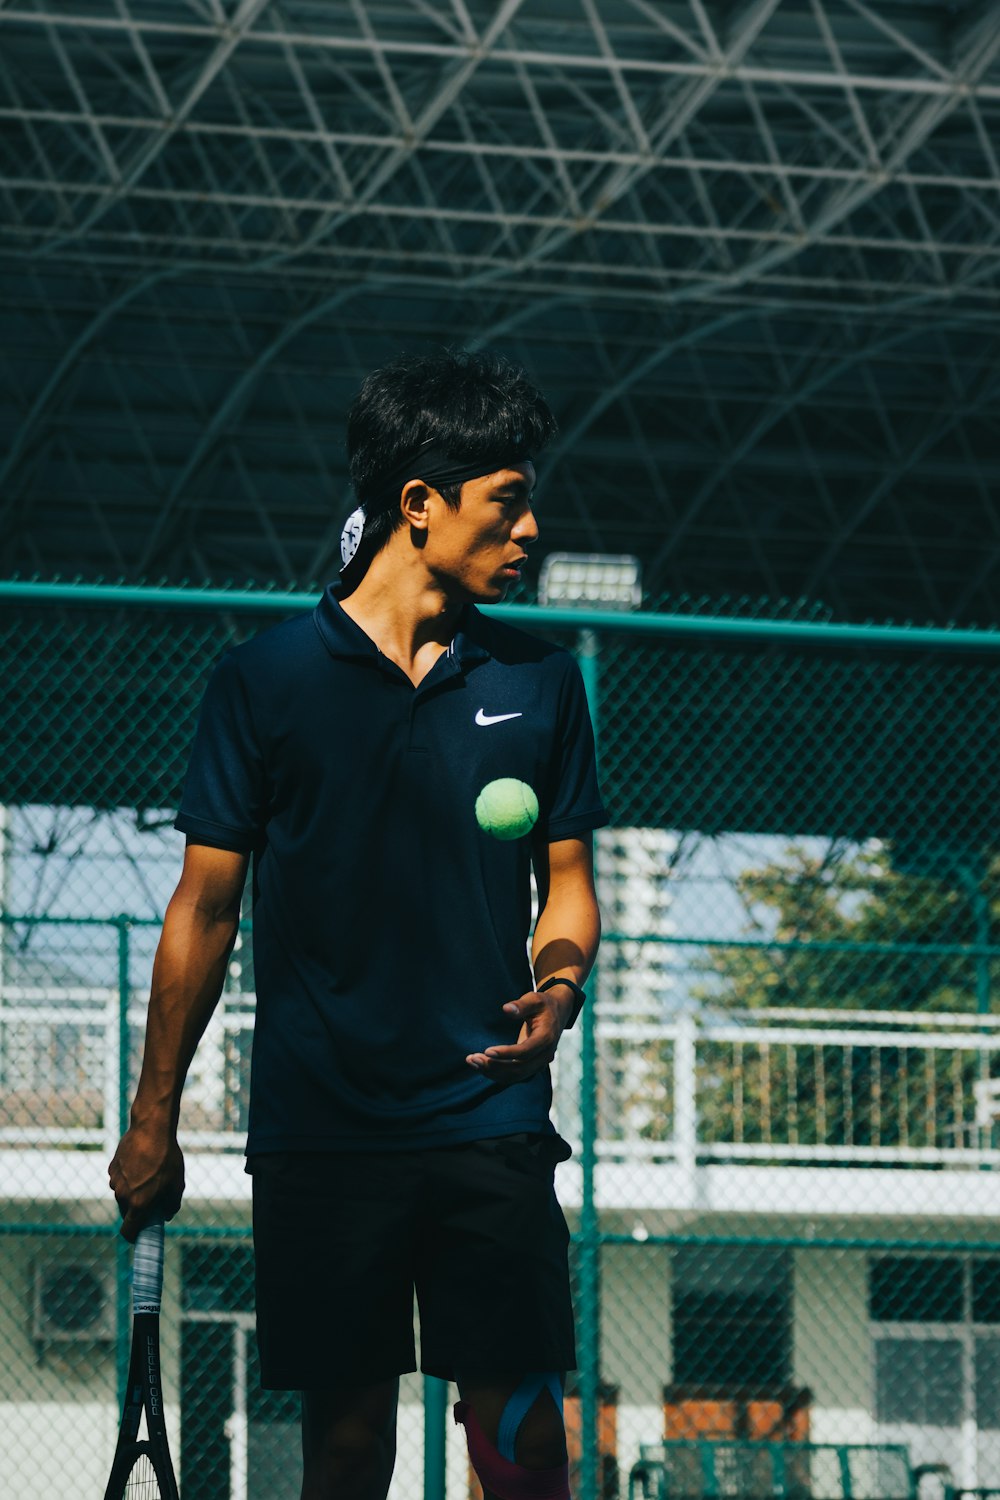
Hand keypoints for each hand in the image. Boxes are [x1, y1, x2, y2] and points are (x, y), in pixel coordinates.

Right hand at [108, 1124, 184, 1241]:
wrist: (151, 1129)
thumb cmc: (167, 1158)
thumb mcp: (176, 1184)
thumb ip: (171, 1205)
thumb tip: (166, 1215)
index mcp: (138, 1204)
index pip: (128, 1232)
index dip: (133, 1237)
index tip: (140, 1235)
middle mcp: (122, 1195)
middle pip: (127, 1212)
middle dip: (137, 1210)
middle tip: (153, 1198)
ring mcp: (115, 1181)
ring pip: (123, 1194)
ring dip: (133, 1191)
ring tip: (150, 1174)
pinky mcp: (112, 1168)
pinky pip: (119, 1179)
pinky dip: (128, 1177)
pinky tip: (141, 1163)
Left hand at [465, 987, 572, 1086]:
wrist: (557, 1013)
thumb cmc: (543, 1004)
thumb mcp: (534, 998)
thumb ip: (521, 1005)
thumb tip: (506, 1009)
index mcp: (546, 1038)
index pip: (525, 1051)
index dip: (507, 1053)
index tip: (487, 1050)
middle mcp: (545, 1055)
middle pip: (519, 1068)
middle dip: (495, 1066)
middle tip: (473, 1058)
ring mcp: (540, 1063)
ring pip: (516, 1075)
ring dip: (493, 1072)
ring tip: (473, 1062)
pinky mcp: (532, 1066)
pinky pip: (515, 1075)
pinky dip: (498, 1074)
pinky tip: (481, 1066)